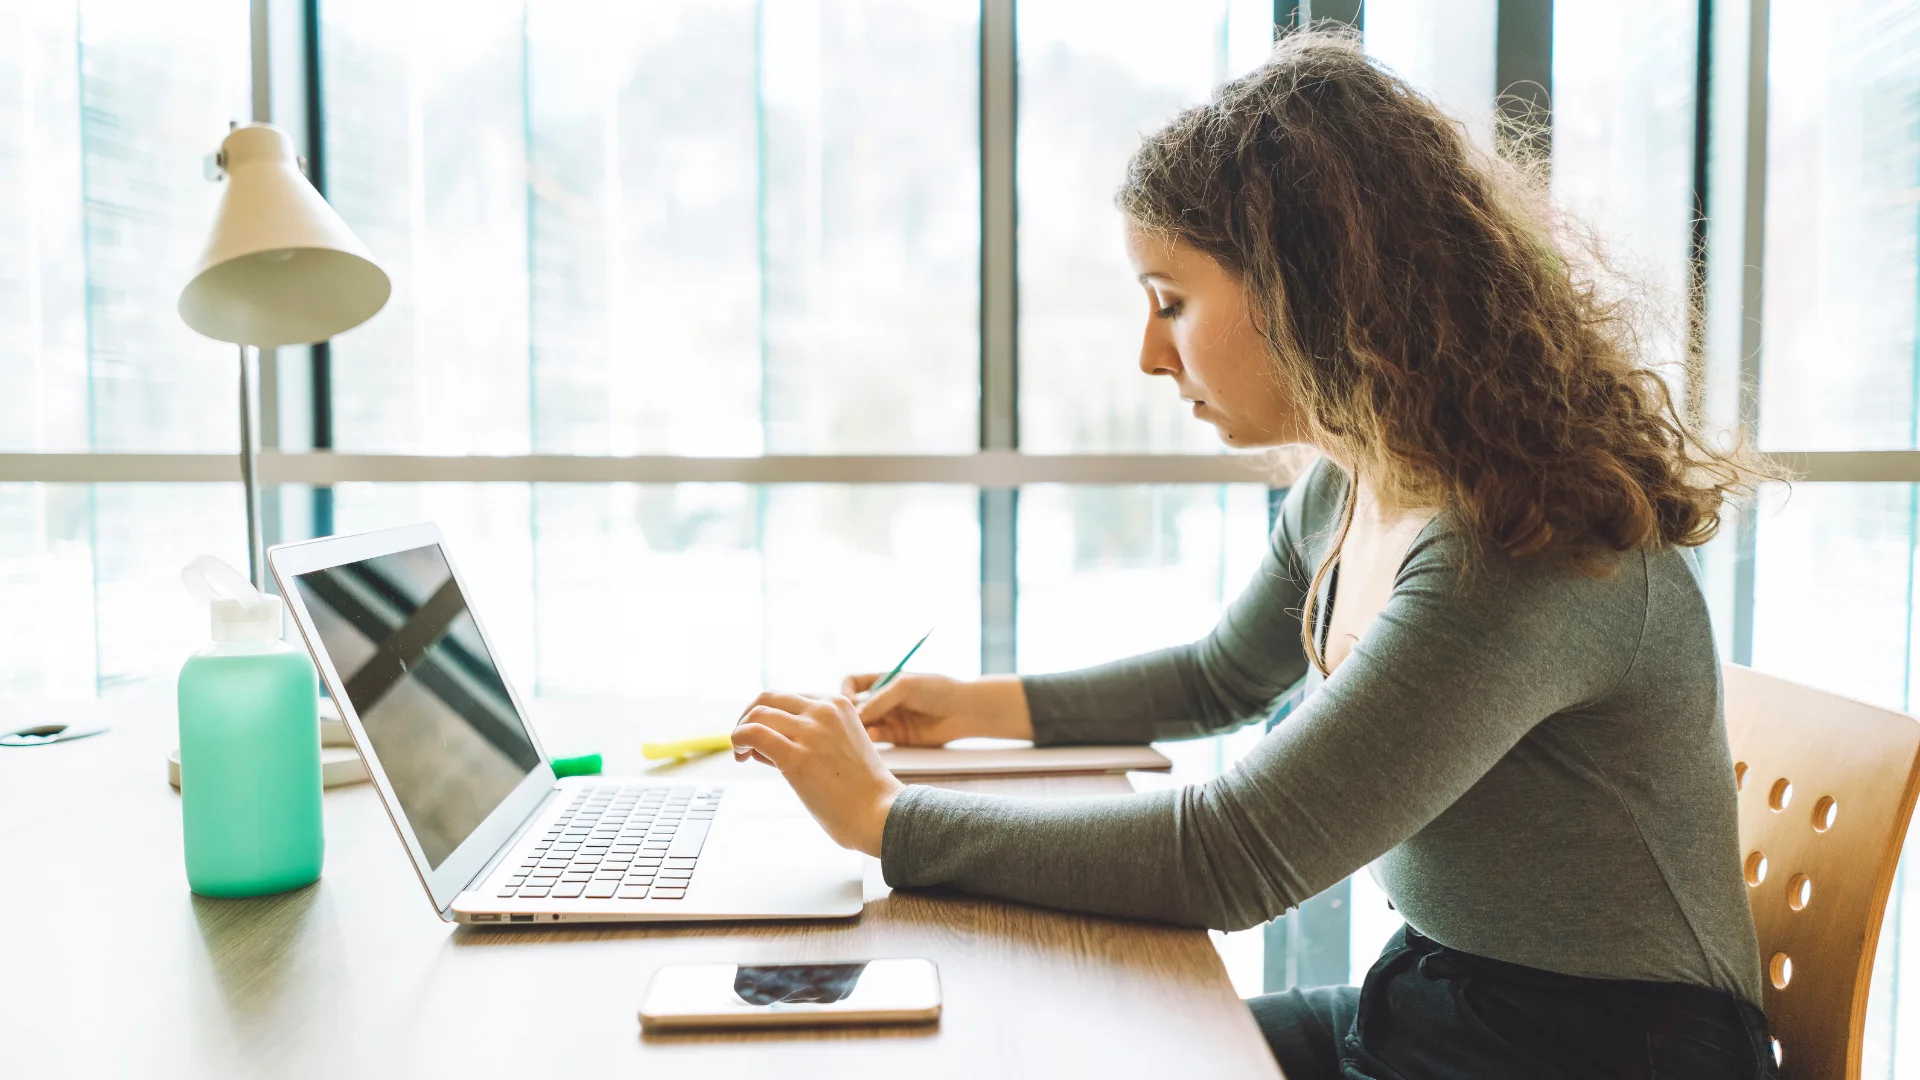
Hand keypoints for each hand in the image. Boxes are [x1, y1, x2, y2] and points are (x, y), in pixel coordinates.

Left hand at [731, 691, 903, 856]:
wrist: (881, 813)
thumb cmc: (862, 791)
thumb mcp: (842, 745)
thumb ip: (813, 736)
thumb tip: (766, 742)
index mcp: (838, 704)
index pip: (788, 697)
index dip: (770, 715)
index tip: (764, 738)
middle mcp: (824, 710)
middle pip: (768, 698)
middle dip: (749, 716)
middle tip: (744, 741)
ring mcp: (811, 731)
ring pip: (757, 713)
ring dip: (741, 731)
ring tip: (743, 754)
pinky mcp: (797, 756)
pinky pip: (753, 733)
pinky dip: (738, 740)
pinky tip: (740, 756)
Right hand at [841, 672, 1034, 747]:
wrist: (964, 710)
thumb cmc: (937, 689)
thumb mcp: (904, 686)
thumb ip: (878, 700)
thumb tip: (855, 716)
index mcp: (883, 680)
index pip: (852, 683)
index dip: (845, 691)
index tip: (848, 700)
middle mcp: (883, 699)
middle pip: (855, 707)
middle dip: (849, 714)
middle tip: (849, 720)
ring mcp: (890, 718)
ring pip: (863, 725)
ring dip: (858, 728)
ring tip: (861, 729)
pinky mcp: (898, 736)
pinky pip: (877, 738)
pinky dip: (871, 737)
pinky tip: (875, 735)